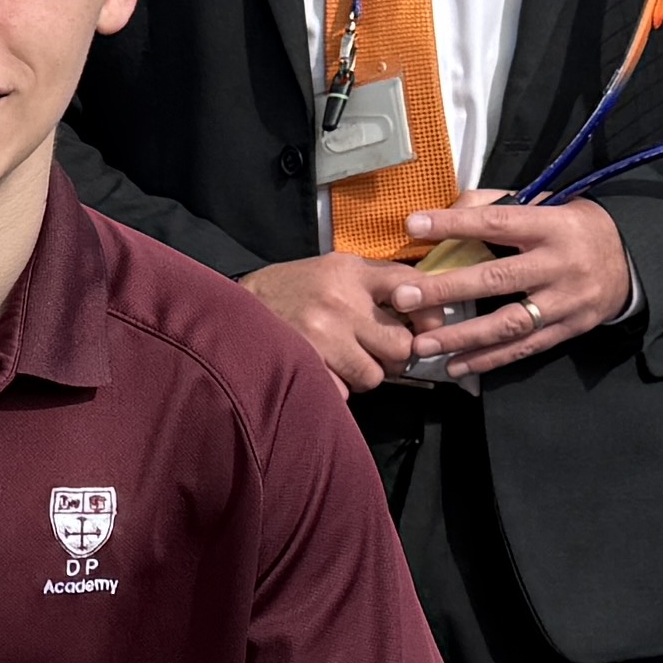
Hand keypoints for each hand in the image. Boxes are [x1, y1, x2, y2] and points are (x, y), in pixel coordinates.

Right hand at [239, 250, 436, 387]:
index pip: (412, 287)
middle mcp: (340, 302)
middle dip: (394, 357)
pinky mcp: (305, 364)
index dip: (428, 314)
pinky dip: (337, 388)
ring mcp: (322, 336)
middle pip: (400, 345)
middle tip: (380, 354)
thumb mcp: (333, 269)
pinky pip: (343, 393)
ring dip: (364, 375)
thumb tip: (422, 306)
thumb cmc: (290, 290)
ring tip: (346, 362)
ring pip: (374, 376)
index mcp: (351, 272)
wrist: (234, 308)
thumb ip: (375, 282)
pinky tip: (324, 371)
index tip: (425, 327)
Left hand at [397, 200, 629, 381]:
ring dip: (463, 336)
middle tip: (404, 297)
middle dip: (447, 289)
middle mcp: (560, 265)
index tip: (415, 224)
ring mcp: (566, 302)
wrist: (630, 260)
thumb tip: (447, 212)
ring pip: (509, 323)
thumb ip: (497, 205)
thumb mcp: (546, 203)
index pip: (497, 222)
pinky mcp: (569, 329)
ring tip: (423, 344)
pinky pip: (524, 348)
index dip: (455, 224)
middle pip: (497, 278)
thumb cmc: (572, 228)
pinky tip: (456, 364)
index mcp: (552, 225)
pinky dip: (489, 359)